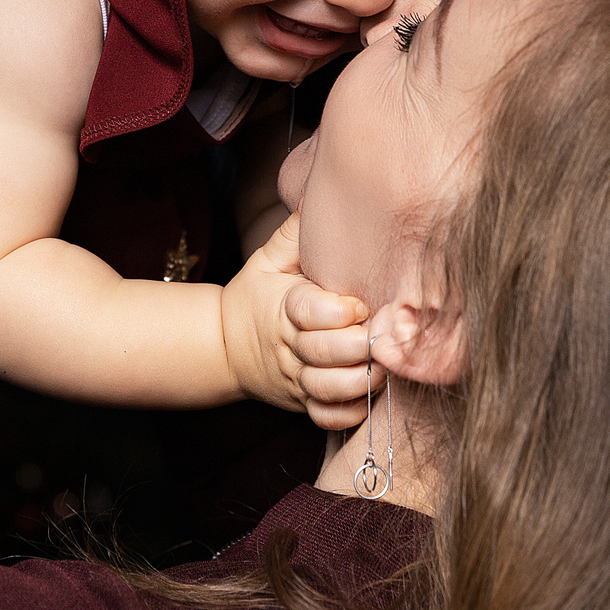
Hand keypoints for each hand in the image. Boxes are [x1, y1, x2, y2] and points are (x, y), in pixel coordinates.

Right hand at [221, 215, 373, 427]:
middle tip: (386, 337)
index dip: (336, 312)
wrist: (223, 346)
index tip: (358, 305)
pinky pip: (326, 417)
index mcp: (283, 307)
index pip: (307, 310)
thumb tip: (320, 192)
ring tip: (384, 365)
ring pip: (327, 389)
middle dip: (357, 347)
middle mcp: (290, 346)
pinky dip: (349, 412)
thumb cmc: (256, 296)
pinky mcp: (303, 402)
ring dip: (358, 381)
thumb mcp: (268, 259)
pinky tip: (368, 394)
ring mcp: (296, 378)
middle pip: (323, 353)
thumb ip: (296, 233)